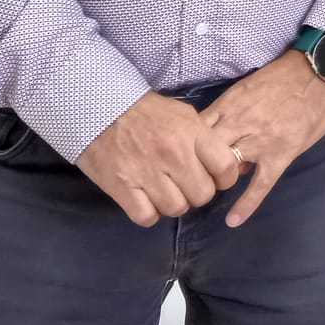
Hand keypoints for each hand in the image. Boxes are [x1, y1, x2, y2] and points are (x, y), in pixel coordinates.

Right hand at [76, 91, 240, 226]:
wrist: (99, 108)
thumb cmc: (145, 111)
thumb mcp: (182, 114)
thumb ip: (202, 138)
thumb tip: (218, 162)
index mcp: (191, 133)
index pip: (225, 167)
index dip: (225, 178)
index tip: (215, 178)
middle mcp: (173, 154)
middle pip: (202, 195)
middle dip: (197, 193)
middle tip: (186, 185)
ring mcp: (147, 172)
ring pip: (176, 208)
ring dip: (172, 204)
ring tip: (164, 191)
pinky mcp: (122, 187)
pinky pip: (146, 217)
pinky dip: (148, 213)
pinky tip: (145, 200)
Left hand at [201, 50, 324, 227]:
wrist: (321, 72)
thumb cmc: (286, 75)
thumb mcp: (249, 87)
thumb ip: (232, 111)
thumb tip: (223, 139)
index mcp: (229, 104)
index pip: (194, 132)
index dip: (185, 149)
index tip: (182, 159)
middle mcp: (238, 124)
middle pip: (203, 154)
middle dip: (195, 168)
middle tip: (193, 178)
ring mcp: (259, 141)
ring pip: (226, 169)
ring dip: (216, 181)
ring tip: (210, 193)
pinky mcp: (280, 154)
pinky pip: (259, 185)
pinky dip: (245, 205)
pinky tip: (233, 221)